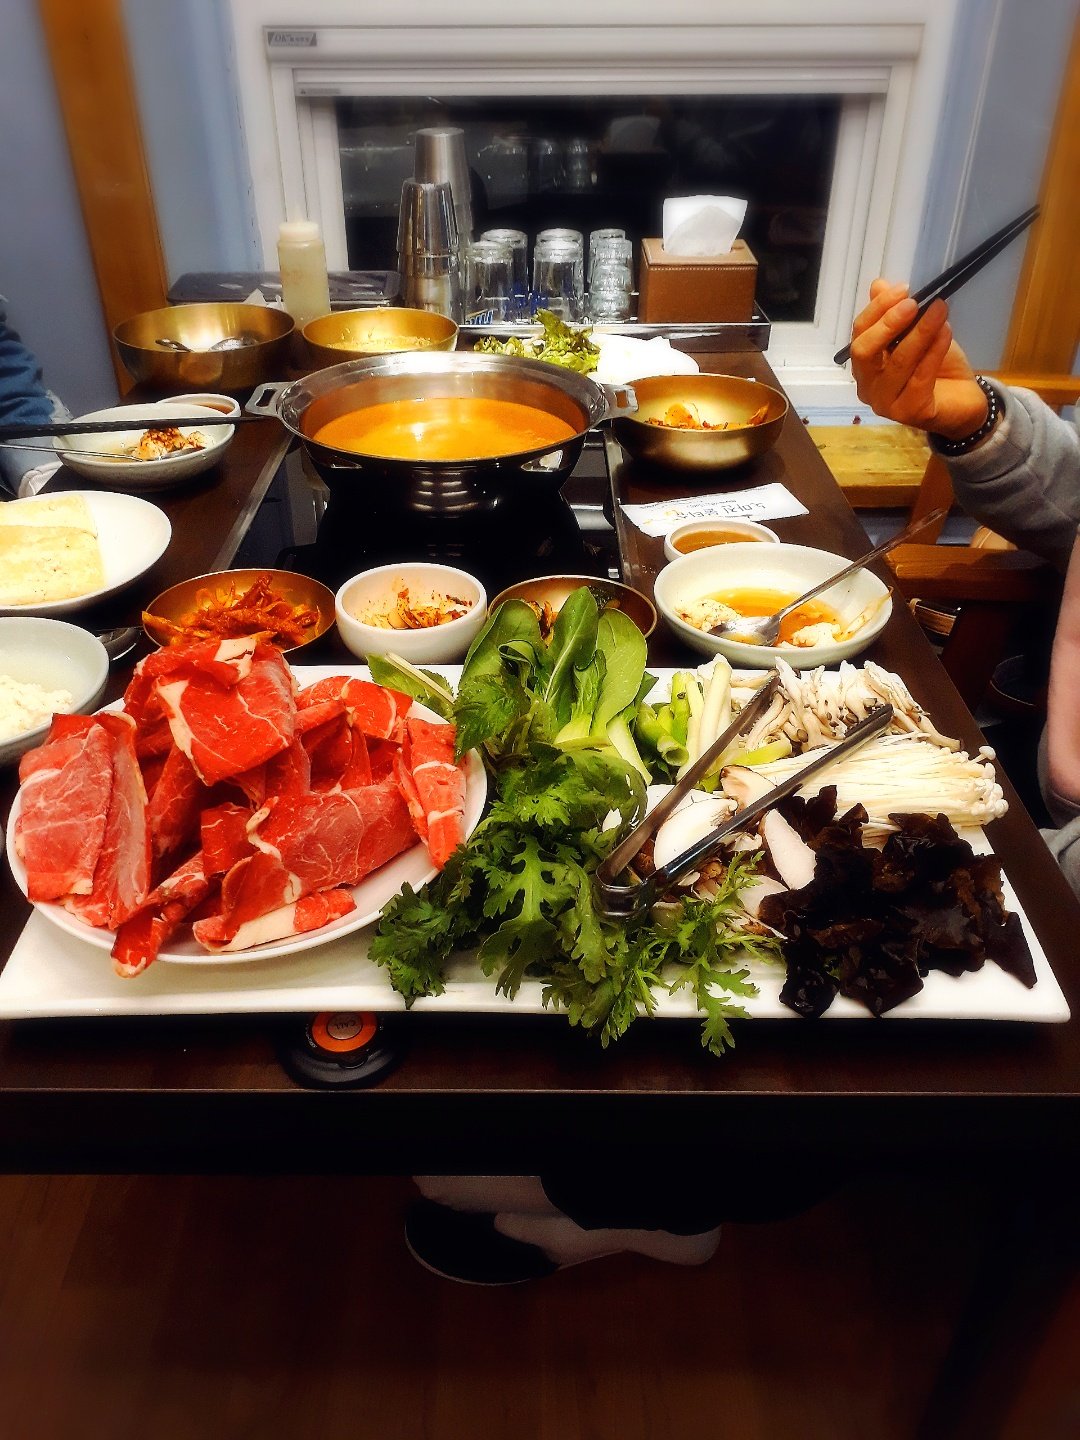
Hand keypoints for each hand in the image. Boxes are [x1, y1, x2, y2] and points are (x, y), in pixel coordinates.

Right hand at [848, 279, 988, 439]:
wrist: (963, 401)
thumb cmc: (937, 367)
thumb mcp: (917, 333)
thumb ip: (897, 314)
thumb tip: (878, 285)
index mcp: (865, 366)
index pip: (859, 335)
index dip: (877, 310)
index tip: (903, 288)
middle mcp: (868, 387)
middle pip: (865, 352)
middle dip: (888, 323)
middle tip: (913, 303)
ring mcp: (886, 404)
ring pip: (898, 362)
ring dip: (920, 332)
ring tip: (940, 309)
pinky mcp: (910, 413)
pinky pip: (921, 377)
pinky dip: (934, 351)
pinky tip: (946, 331)